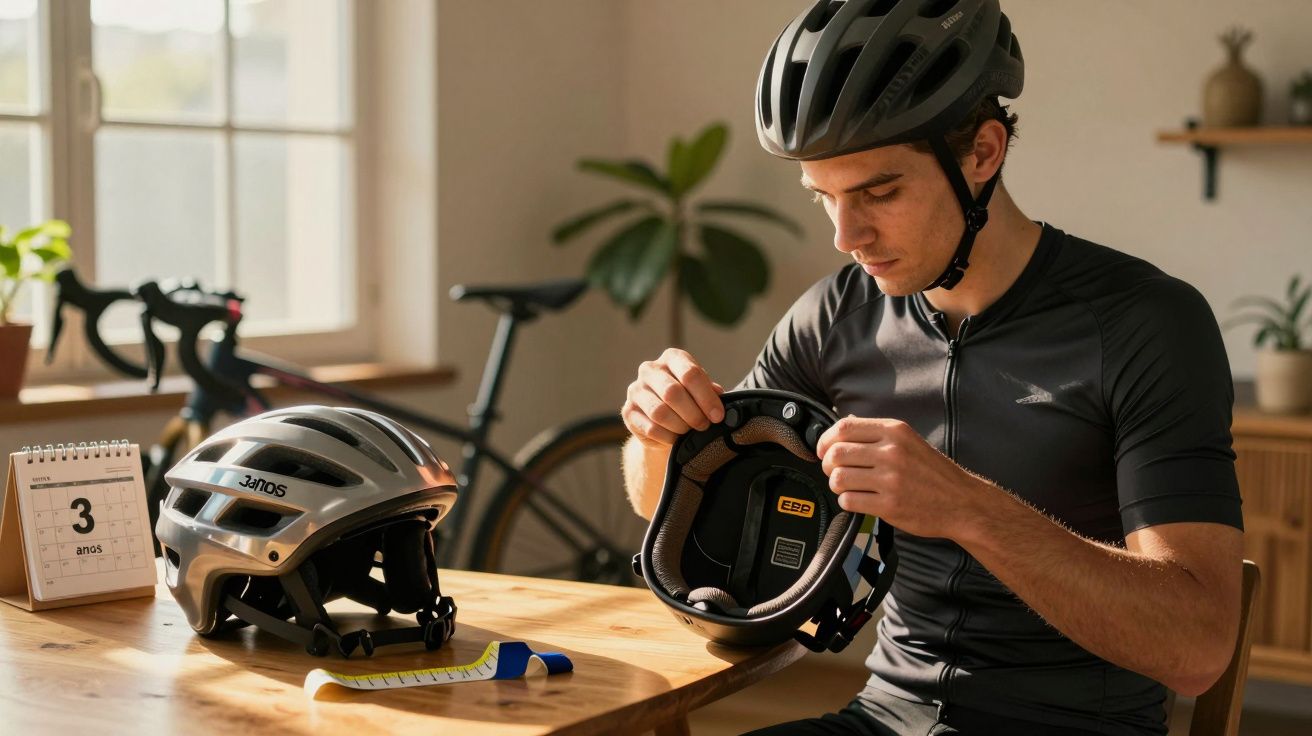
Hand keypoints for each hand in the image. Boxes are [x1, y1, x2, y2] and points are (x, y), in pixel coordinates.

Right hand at [622, 348, 724, 447]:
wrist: (663, 420)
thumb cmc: (688, 400)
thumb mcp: (702, 391)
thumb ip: (710, 392)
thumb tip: (719, 397)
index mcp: (672, 358)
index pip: (690, 373)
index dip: (706, 397)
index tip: (717, 415)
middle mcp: (650, 369)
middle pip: (672, 392)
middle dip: (693, 414)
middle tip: (704, 426)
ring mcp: (636, 390)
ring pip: (660, 412)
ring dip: (680, 426)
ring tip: (689, 431)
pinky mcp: (628, 411)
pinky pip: (650, 428)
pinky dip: (668, 437)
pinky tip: (676, 438)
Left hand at [816, 416, 990, 538]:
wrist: (962, 502)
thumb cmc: (932, 472)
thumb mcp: (908, 441)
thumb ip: (876, 433)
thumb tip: (842, 425)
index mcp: (894, 431)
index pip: (843, 428)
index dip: (825, 440)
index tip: (823, 450)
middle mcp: (892, 452)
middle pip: (836, 453)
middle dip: (828, 465)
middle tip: (835, 471)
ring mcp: (891, 479)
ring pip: (839, 478)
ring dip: (836, 484)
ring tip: (847, 487)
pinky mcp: (890, 505)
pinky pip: (850, 501)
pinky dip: (847, 501)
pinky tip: (858, 500)